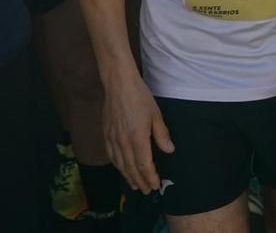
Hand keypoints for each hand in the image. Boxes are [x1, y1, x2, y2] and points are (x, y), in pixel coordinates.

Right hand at [104, 75, 173, 193]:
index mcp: (137, 138)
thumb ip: (161, 135)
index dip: (150, 177)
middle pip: (131, 168)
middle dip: (140, 181)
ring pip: (120, 164)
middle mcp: (123, 142)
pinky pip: (111, 155)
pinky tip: (121, 169)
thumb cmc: (140, 97)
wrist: (119, 84)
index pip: (144, 165)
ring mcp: (113, 139)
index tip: (155, 185)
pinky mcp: (106, 134)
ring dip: (128, 176)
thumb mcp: (156, 114)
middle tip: (146, 190)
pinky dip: (117, 166)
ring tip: (135, 185)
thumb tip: (169, 150)